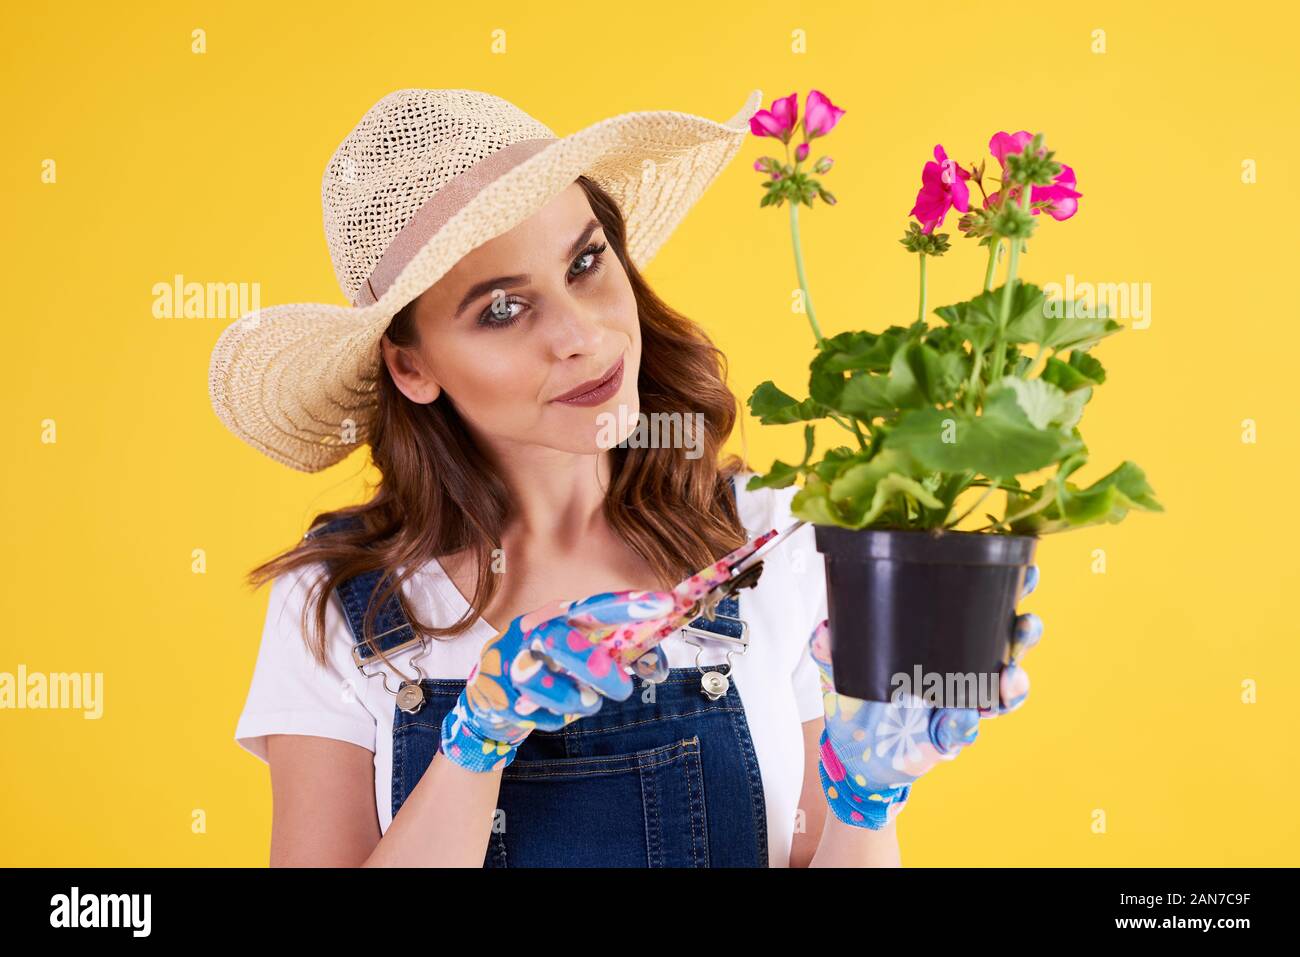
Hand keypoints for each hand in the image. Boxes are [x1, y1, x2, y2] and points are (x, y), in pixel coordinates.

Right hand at [440, 589, 677, 772]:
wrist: (495, 695)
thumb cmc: (550, 668)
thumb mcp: (582, 654)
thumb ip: (620, 656)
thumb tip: (658, 668)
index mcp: (558, 615)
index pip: (594, 605)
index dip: (627, 605)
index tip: (664, 603)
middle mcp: (532, 632)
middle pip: (561, 641)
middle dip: (598, 668)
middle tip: (624, 688)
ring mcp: (512, 663)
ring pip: (543, 682)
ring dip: (575, 699)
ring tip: (589, 702)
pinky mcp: (500, 695)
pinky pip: (535, 713)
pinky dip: (555, 719)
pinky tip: (554, 712)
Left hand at [809, 565, 1044, 828]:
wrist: (852, 751)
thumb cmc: (858, 694)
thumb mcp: (841, 663)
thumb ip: (831, 647)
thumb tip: (823, 630)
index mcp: (943, 638)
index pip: (983, 608)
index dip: (1010, 589)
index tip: (1027, 573)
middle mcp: (962, 668)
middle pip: (1008, 648)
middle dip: (1025, 635)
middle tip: (1026, 624)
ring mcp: (962, 704)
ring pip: (1002, 693)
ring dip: (1013, 683)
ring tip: (1008, 675)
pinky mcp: (947, 739)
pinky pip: (964, 732)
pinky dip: (963, 725)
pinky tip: (961, 717)